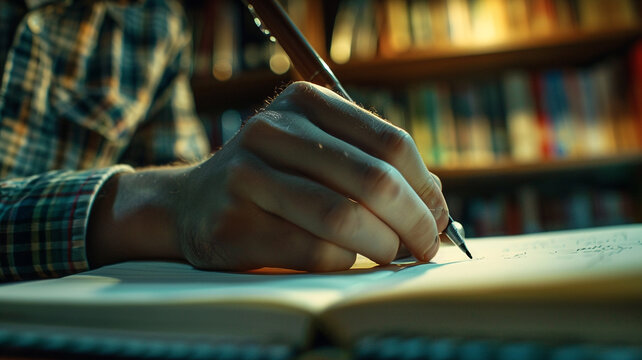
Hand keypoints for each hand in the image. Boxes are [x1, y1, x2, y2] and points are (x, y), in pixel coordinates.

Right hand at [88, 82, 448, 271]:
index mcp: (304, 103)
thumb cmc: (274, 178)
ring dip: (383, 245)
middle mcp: (272, 131)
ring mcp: (247, 176)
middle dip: (415, 221)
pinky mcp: (234, 225)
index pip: (390, 142)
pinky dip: (345, 262)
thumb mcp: (318, 150)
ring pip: (344, 217)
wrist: (193, 203)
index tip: (437, 216)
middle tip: (426, 245)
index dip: (426, 186)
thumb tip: (437, 204)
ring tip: (392, 254)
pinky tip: (345, 259)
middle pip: (374, 179)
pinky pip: (315, 251)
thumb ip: (373, 164)